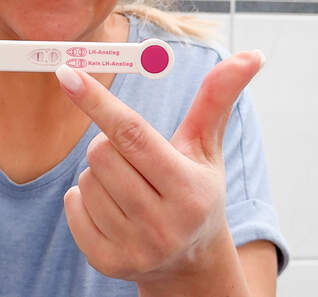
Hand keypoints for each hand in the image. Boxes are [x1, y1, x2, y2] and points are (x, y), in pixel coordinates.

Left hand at [56, 50, 263, 285]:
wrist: (191, 262)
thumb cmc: (198, 191)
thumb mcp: (207, 147)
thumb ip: (218, 98)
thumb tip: (250, 55)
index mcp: (189, 190)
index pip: (132, 134)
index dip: (98, 101)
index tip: (67, 74)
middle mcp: (163, 224)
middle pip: (101, 153)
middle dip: (110, 144)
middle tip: (136, 160)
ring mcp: (134, 248)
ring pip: (85, 179)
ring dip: (100, 173)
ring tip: (130, 188)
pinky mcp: (107, 262)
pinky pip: (72, 206)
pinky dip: (84, 199)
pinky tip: (113, 208)